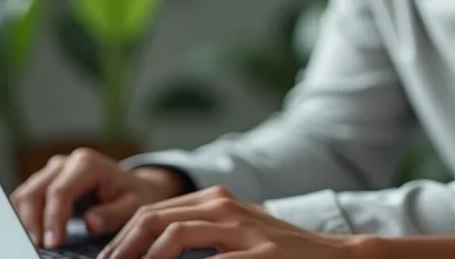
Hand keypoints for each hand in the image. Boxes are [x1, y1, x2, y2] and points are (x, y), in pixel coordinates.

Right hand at [8, 147, 185, 247]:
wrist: (136, 188)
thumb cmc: (136, 196)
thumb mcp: (135, 205)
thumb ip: (114, 213)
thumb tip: (91, 222)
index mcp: (87, 164)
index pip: (60, 191)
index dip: (53, 218)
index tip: (53, 242)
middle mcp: (66, 163)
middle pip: (35, 191)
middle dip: (32, 221)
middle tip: (38, 246)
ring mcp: (53, 171)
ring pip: (25, 194)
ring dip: (25, 220)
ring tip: (34, 243)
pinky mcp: (46, 183)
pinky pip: (27, 199)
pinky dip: (25, 217)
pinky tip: (33, 234)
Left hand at [98, 187, 358, 258]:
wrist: (333, 256)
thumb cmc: (280, 250)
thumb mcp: (238, 232)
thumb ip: (201, 235)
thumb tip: (151, 249)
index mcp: (216, 201)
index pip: (152, 212)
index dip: (121, 239)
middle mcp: (226, 208)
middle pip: (155, 219)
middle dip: (122, 249)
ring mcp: (244, 230)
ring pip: (176, 235)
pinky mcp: (260, 255)